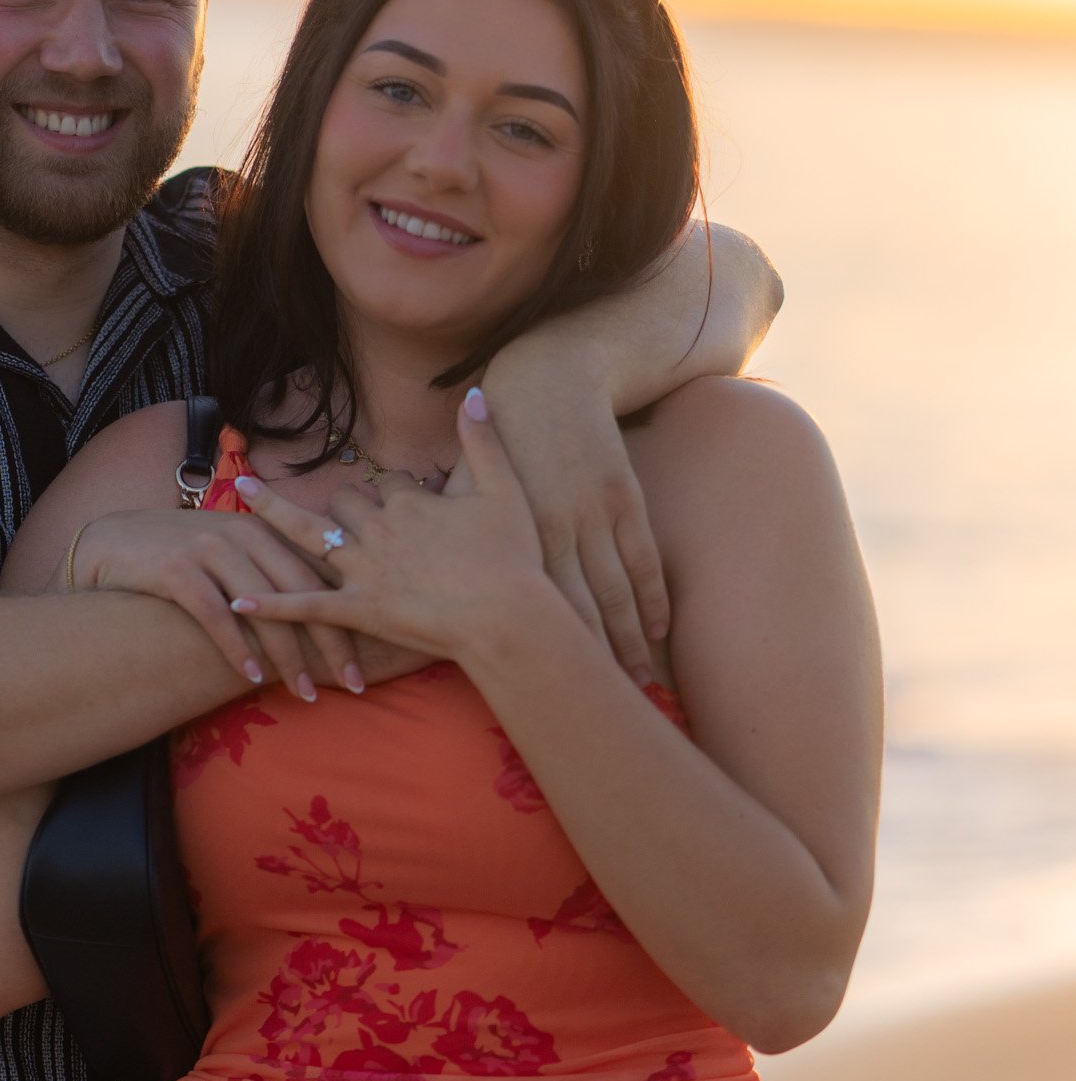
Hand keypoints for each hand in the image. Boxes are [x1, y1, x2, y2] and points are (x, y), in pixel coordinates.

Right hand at [71, 507, 366, 701]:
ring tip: (306, 693)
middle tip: (352, 684)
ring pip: (264, 608)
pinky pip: (216, 615)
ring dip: (288, 655)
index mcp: (263, 529)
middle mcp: (242, 533)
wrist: (110, 543)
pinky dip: (237, 649)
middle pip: (301, 591)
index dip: (345, 618)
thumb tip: (318, 614)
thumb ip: (266, 573)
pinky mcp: (177, 569)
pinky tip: (253, 678)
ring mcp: (208, 548)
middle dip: (330, 641)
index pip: (317, 576)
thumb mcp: (228, 554)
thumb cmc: (177, 557)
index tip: (365, 659)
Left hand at [231, 391, 562, 665]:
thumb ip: (483, 441)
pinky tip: (238, 601)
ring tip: (242, 494)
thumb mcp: (503, 491)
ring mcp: (364, 572)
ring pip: (311, 535)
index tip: (413, 506)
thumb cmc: (513, 557)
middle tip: (347, 514)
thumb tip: (472, 393)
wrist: (508, 618)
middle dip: (344, 505)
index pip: (388, 484)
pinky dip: (271, 605)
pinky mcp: (359, 611)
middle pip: (346, 504)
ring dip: (274, 514)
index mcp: (410, 503)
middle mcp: (379, 531)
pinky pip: (306, 606)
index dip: (398, 493)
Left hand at [481, 335, 667, 680]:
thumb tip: (422, 579)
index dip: (544, 650)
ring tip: (635, 680)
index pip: (534, 603)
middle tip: (601, 701)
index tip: (547, 690)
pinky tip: (657, 631)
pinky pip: (645, 559)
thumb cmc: (505, 438)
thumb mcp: (476, 482)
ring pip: (617, 589)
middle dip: (592, 659)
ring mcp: (597, 513)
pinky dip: (654, 598)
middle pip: (579, 606)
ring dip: (627, 639)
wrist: (551, 379)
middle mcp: (557, 525)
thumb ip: (455, 529)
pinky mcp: (626, 498)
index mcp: (516, 527)